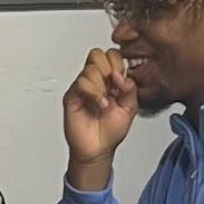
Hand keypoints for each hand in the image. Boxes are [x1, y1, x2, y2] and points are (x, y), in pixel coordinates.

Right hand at [64, 48, 139, 183]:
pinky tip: (99, 104)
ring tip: (105, 101)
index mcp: (111, 80)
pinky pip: (81, 83)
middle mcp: (96, 81)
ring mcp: (84, 87)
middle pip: (97, 54)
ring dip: (101, 85)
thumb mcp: (130, 108)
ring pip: (90, 68)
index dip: (118, 64)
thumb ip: (130, 89)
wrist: (98, 149)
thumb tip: (122, 76)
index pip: (112, 56)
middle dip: (108, 68)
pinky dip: (93, 93)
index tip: (121, 82)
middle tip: (112, 86)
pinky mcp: (73, 96)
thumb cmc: (111, 131)